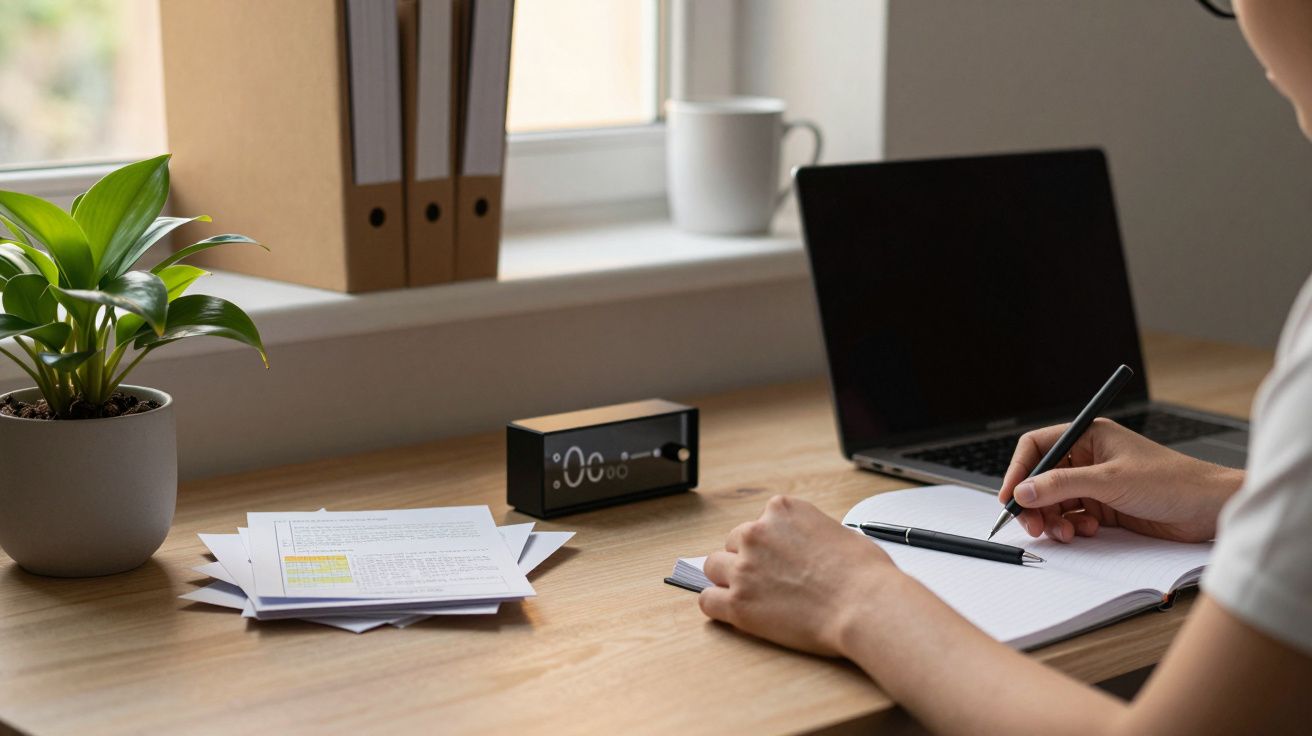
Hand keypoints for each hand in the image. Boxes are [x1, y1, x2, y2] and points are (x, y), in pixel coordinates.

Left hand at [698, 495, 904, 655]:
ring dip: (728, 579)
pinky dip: (718, 606)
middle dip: (747, 559)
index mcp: (782, 511)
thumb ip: (810, 534)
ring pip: (713, 567)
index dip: (769, 544)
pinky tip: (735, 612)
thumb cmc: (864, 574)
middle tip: (770, 581)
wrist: (866, 606)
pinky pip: (708, 601)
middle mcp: (757, 533)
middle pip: (733, 543)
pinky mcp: (738, 603)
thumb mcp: (839, 532)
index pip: (759, 522)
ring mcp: (744, 568)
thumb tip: (806, 548)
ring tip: (752, 595)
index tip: (781, 559)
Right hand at [999, 418, 1243, 542]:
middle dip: (1034, 502)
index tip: (1009, 497)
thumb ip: (1062, 485)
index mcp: (1088, 436)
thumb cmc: (1172, 481)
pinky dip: (1072, 527)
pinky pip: (1071, 516)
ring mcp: (1095, 483)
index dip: (1018, 471)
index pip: (1037, 447)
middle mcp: (1088, 458)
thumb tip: (1023, 491)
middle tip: (1033, 525)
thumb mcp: (1111, 481)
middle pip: (1040, 478)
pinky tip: (1088, 531)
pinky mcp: (1104, 507)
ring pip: (1054, 501)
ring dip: (1054, 519)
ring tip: (1066, 533)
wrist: (1209, 509)